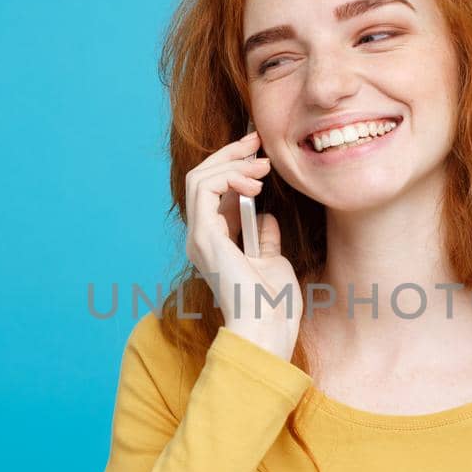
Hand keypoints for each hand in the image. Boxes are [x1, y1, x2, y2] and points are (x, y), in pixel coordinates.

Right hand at [183, 129, 301, 360]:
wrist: (267, 330)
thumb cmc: (273, 306)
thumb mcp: (273, 261)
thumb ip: (264, 238)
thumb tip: (264, 215)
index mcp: (215, 243)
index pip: (213, 192)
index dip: (233, 165)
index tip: (259, 152)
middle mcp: (202, 238)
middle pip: (201, 179)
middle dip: (229, 154)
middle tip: (256, 141)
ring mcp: (200, 238)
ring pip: (198, 179)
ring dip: (231, 163)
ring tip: (261, 167)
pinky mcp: (205, 237)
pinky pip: (204, 189)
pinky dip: (228, 177)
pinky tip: (253, 183)